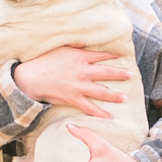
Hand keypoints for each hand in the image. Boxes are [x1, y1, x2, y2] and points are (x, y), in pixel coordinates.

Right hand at [13, 47, 130, 117]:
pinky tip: (108, 117)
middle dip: (120, 74)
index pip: (101, 55)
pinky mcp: (74, 98)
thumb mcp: (60, 48)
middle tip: (130, 75)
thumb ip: (74, 47)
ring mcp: (80, 86)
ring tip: (124, 98)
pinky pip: (90, 108)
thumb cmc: (43, 60)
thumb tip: (84, 45)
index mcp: (80, 57)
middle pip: (107, 73)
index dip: (112, 56)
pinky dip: (99, 113)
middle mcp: (83, 72)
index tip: (120, 56)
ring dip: (115, 96)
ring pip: (102, 92)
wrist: (31, 77)